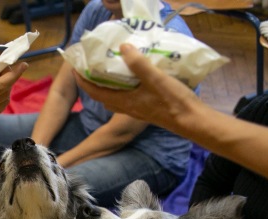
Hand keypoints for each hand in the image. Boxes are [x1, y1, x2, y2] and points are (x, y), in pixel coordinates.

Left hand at [73, 43, 200, 130]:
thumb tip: (123, 48)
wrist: (191, 121)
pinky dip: (123, 86)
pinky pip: (128, 96)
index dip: (83, 81)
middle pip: (102, 95)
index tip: (76, 68)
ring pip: (115, 96)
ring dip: (108, 84)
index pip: (95, 92)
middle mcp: (126, 107)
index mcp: (123, 101)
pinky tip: (133, 76)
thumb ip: (138, 64)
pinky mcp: (147, 108)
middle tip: (91, 66)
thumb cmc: (172, 102)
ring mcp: (137, 109)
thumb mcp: (155, 79)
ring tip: (109, 69)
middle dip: (93, 81)